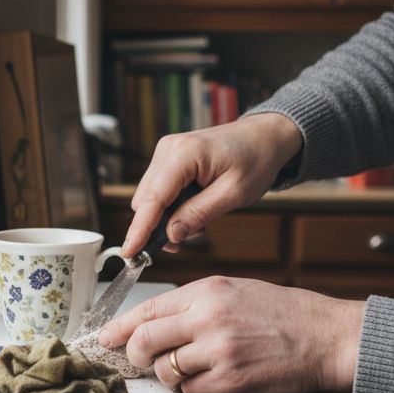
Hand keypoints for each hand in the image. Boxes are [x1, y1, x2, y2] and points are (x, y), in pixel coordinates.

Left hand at [97, 277, 364, 392]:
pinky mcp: (231, 381)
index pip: (147, 309)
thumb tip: (152, 323)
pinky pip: (192, 392)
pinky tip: (214, 378)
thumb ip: (194, 304)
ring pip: (167, 371)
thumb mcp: (234, 290)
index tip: (105, 338)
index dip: (119, 328)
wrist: (326, 337)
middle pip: (144, 341)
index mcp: (207, 291)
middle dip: (135, 355)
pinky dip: (196, 390)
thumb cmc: (283, 313)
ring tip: (192, 368)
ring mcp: (218, 351)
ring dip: (171, 374)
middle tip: (138, 360)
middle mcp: (208, 318)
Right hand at [122, 113, 302, 258]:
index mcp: (183, 154)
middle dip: (159, 226)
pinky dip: (172, 207)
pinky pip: (159, 191)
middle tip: (189, 239)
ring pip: (150, 199)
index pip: (152, 199)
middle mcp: (167, 149)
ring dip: (168, 218)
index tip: (130, 254)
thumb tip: (171, 235)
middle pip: (145, 201)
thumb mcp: (234, 193)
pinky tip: (195, 208)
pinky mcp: (169, 159)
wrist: (263, 137)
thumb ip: (199, 214)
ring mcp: (166, 152)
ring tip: (201, 220)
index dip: (140, 230)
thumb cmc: (255, 160)